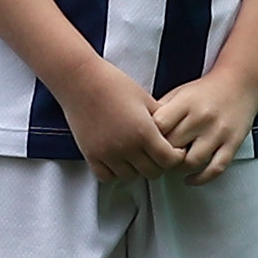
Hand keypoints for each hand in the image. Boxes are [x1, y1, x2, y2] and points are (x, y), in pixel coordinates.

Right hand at [58, 56, 181, 179]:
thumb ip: (161, 120)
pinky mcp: (91, 155)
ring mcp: (107, 154)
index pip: (169, 160)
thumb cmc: (112, 84)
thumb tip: (170, 133)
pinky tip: (117, 159)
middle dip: (159, 163)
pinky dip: (114, 172)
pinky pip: (107, 177)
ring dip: (136, 169)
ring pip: (130, 177)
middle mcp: (126, 147)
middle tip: (156, 153)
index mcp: (144, 133)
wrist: (81, 81)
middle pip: (152, 172)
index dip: (176, 157)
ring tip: (136, 155)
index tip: (174, 151)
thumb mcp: (145, 99)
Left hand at [152, 71, 257, 181]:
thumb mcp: (179, 93)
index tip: (145, 142)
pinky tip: (189, 179)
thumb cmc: (206, 91)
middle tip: (157, 157)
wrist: (240, 83)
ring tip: (173, 165)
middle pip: (173, 146)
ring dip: (179, 168)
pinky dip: (200, 178)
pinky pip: (215, 169)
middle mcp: (202, 118)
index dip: (149, 137)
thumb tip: (140, 130)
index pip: (159, 126)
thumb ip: (161, 111)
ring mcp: (218, 132)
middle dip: (162, 154)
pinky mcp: (232, 144)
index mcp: (186, 103)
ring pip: (192, 161)